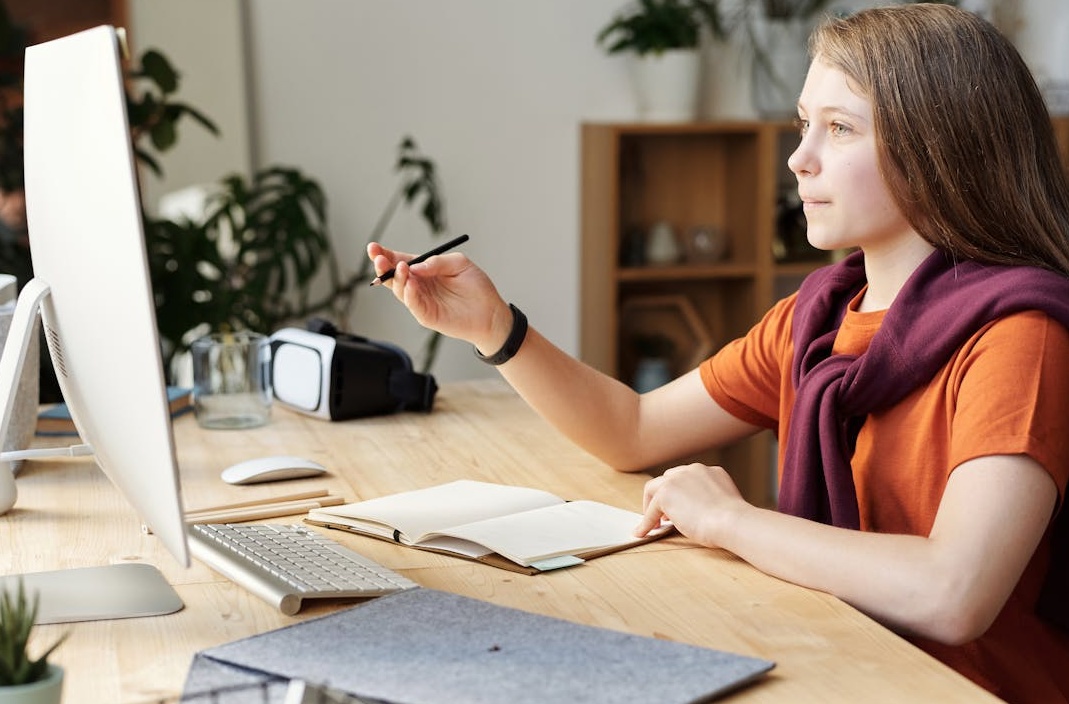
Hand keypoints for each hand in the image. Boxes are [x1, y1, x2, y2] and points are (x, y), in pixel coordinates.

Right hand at [367, 242, 512, 351]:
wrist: (491, 312)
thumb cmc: (476, 287)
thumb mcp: (459, 263)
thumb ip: (437, 261)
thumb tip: (416, 266)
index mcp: (423, 270)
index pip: (399, 261)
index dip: (385, 255)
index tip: (374, 247)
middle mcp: (418, 285)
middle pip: (393, 275)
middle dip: (382, 266)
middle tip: (378, 258)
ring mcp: (420, 301)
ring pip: (399, 290)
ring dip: (396, 278)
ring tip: (401, 268)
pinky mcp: (426, 315)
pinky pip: (413, 304)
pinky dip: (409, 294)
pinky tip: (410, 284)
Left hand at [635, 464, 747, 546]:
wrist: (731, 521)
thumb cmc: (734, 521)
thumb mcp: (725, 503)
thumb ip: (712, 501)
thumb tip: (700, 513)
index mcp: (710, 472)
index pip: (688, 478)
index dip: (680, 493)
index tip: (679, 507)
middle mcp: (693, 470)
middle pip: (669, 478)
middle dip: (664, 495)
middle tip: (665, 516)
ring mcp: (678, 479)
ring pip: (655, 488)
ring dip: (650, 505)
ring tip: (654, 524)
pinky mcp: (665, 493)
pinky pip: (651, 509)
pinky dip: (646, 522)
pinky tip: (643, 532)